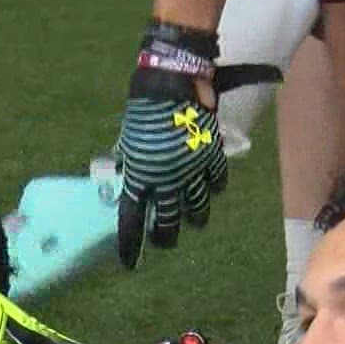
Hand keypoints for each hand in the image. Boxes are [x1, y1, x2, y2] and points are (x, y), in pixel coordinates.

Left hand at [113, 21, 230, 268]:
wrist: (173, 80)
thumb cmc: (144, 105)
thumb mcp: (131, 137)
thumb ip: (134, 160)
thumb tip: (132, 174)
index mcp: (139, 174)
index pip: (131, 217)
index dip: (130, 242)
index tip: (128, 263)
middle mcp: (165, 179)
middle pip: (166, 221)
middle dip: (165, 236)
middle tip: (165, 242)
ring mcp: (190, 170)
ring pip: (196, 206)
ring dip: (194, 217)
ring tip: (194, 222)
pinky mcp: (210, 156)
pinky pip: (216, 181)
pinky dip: (214, 186)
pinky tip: (213, 188)